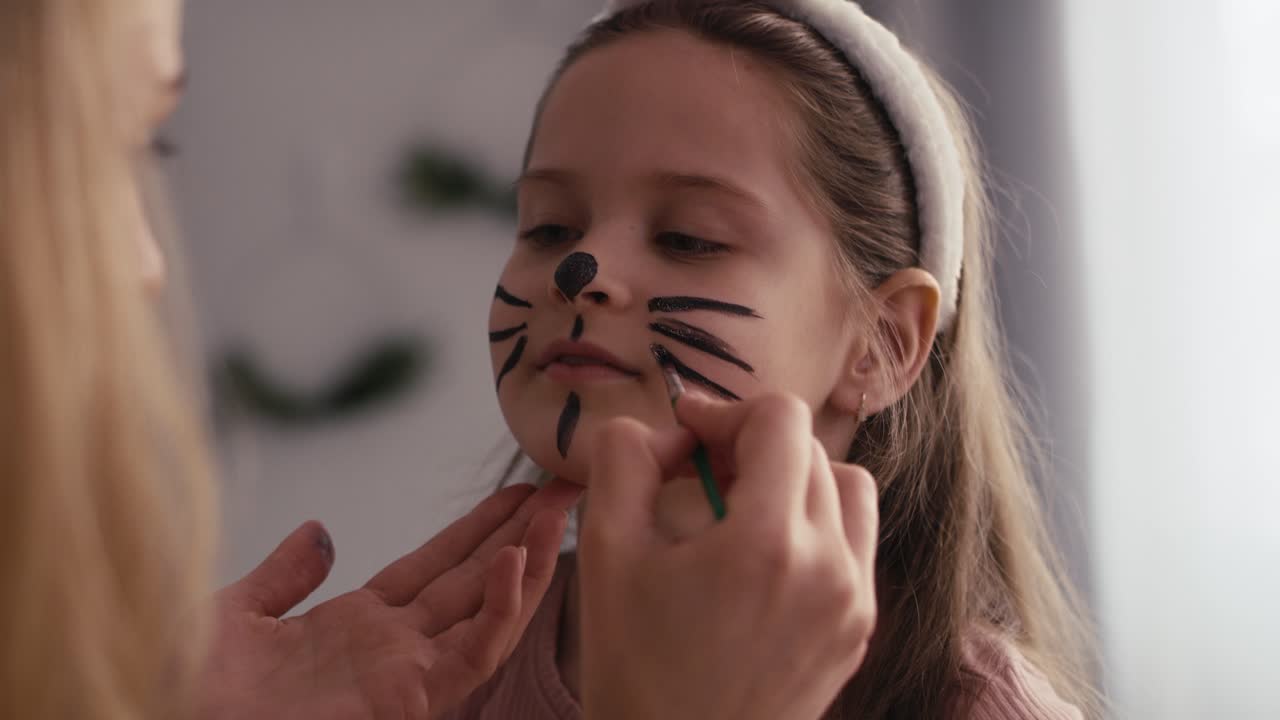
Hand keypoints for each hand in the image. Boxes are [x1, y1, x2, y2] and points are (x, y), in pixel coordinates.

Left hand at [200, 480, 581, 719]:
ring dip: (528, 560)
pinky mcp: (412, 698)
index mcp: (357, 626)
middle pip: (475, 579)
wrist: (170, 712)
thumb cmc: (192, 688)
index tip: (516, 491)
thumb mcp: (235, 612)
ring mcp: (407, 673)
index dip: (478, 528)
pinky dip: (501, 610)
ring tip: (557, 510)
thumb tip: (321, 533)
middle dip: (521, 532)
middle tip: (564, 486)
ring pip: (489, 611)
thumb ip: (284, 575)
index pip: (436, 566)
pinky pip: (472, 652)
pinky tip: (516, 562)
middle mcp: (394, 647)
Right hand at [578, 392, 877, 719]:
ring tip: (740, 511)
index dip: (726, 412)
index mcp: (767, 542)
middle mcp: (830, 567)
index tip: (687, 438)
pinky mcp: (858, 632)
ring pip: (847, 491)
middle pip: (810, 450)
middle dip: (751, 446)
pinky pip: (853, 546)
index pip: (781, 419)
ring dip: (796, 480)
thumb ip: (624, 459)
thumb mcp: (604, 551)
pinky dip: (815, 528)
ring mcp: (854, 603)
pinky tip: (762, 560)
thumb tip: (665, 430)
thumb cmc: (634, 667)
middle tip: (698, 476)